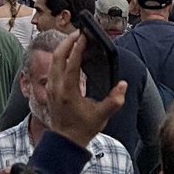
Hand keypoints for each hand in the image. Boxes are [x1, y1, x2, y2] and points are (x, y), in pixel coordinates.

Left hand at [47, 31, 125, 148]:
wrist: (66, 140)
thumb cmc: (83, 128)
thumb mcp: (102, 117)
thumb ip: (114, 101)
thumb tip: (123, 85)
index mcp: (68, 90)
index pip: (71, 63)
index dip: (77, 48)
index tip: (84, 36)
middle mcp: (56, 85)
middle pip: (58, 56)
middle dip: (67, 42)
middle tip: (79, 33)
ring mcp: (51, 86)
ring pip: (53, 60)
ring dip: (63, 48)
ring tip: (75, 40)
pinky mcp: (50, 87)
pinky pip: (53, 66)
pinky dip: (60, 56)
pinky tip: (69, 54)